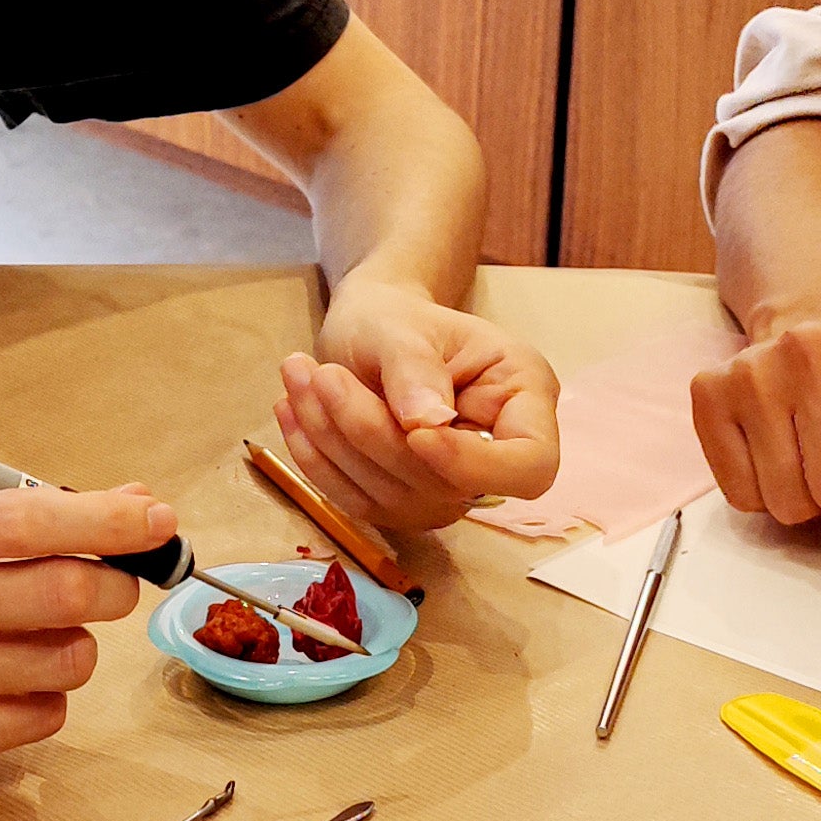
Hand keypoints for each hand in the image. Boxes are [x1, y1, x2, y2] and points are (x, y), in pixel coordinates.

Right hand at [0, 480, 169, 770]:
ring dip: (72, 645)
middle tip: (111, 582)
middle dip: (111, 586)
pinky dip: (43, 697)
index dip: (105, 521)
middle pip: (61, 598)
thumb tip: (124, 508)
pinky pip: (38, 721)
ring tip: (30, 634)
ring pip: (63, 663)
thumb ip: (8, 510)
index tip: (154, 519)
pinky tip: (4, 679)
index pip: (23, 520)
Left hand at [276, 276, 560, 533]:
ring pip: (398, 499)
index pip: (529, 465)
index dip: (473, 464)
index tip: (415, 431)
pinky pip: (362, 503)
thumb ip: (415, 369)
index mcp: (523, 398)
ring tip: (297, 376)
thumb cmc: (396, 317)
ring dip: (336, 444)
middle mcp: (496, 452)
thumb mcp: (402, 324)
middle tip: (321, 374)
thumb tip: (425, 425)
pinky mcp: (405, 502)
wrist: (369, 329)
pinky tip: (292, 410)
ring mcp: (451, 486)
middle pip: (448, 486)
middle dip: (373, 435)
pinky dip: (318, 461)